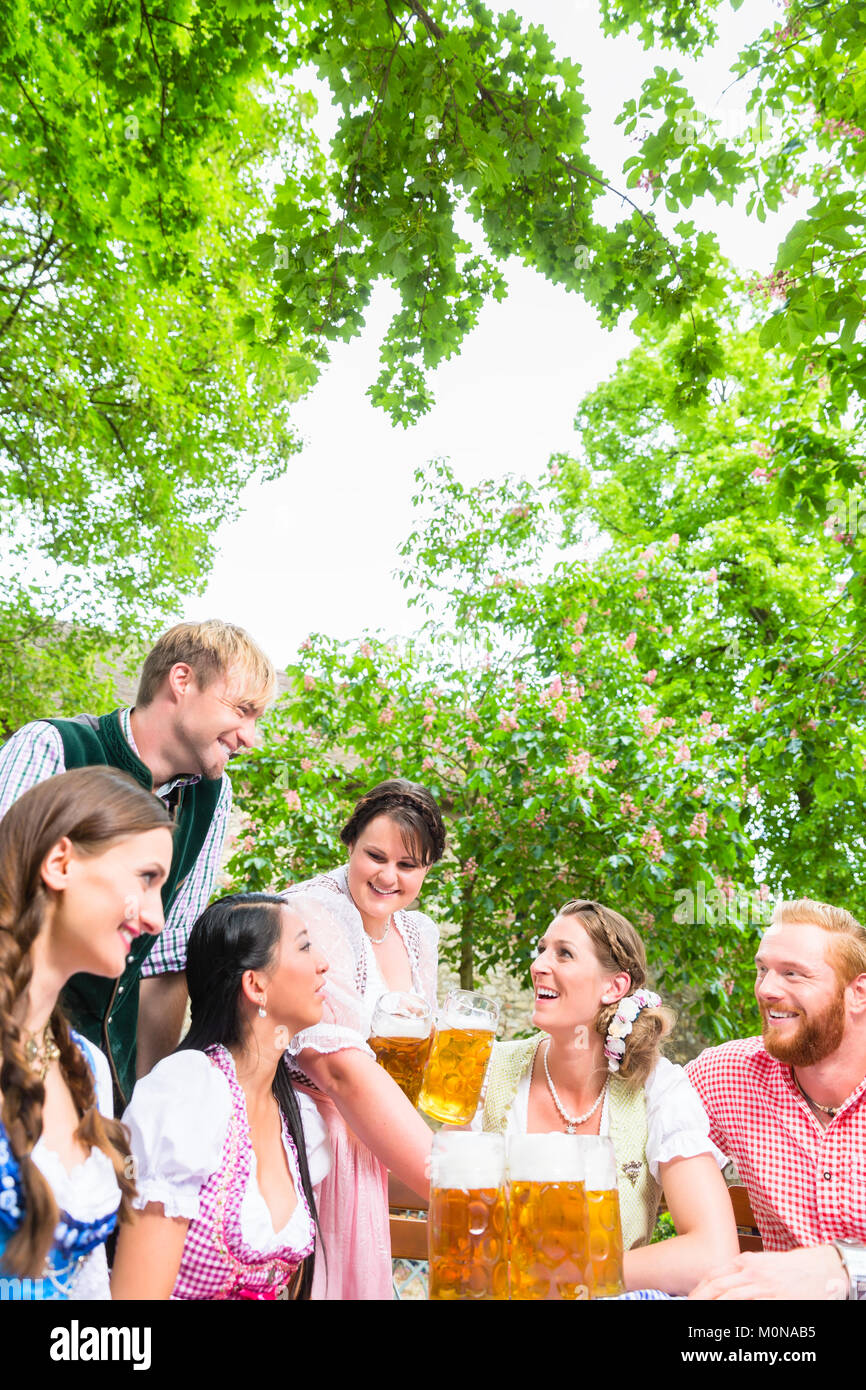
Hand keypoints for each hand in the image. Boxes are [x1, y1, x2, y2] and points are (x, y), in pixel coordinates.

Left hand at [688, 1245, 847, 1300]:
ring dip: (713, 1304)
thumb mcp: (762, 1263)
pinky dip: (734, 1309)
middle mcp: (751, 1271)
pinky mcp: (774, 1298)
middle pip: (716, 1286)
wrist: (819, 1269)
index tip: (690, 1298)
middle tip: (688, 1305)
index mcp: (746, 1261)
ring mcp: (762, 1286)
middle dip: (699, 1298)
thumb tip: (721, 1284)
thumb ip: (743, 1271)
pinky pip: (749, 1305)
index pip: (714, 1274)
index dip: (699, 1288)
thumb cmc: (790, 1268)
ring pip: (729, 1297)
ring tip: (701, 1312)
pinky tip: (727, 1316)